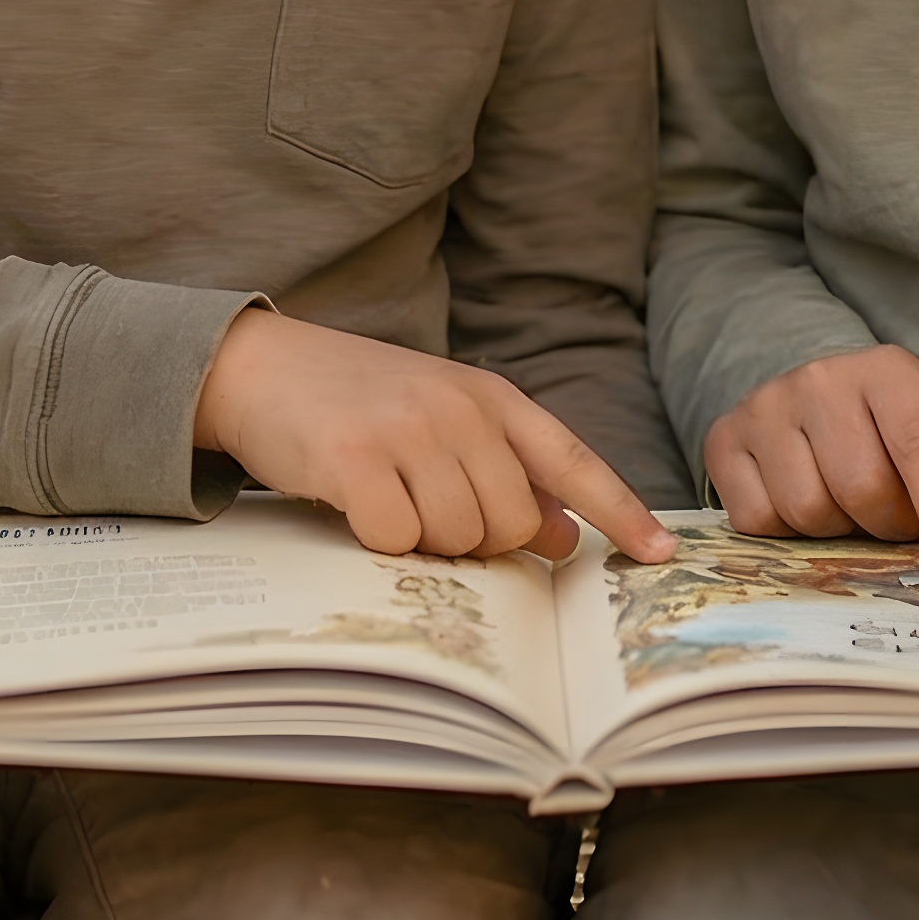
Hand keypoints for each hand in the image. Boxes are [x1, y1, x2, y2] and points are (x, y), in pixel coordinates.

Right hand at [193, 309, 678, 563]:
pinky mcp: (353, 457)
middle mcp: (457, 408)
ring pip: (457, 536)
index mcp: (489, 397)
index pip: (571, 459)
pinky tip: (354, 506)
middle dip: (477, 540)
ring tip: (388, 501)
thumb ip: (505, 471)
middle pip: (510, 521)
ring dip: (425, 542)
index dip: (620, 510)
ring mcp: (406, 429)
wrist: (258, 365)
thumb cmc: (356, 401)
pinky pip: (396, 538)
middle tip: (428, 513)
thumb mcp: (441, 421)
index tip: (660, 554)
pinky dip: (379, 540)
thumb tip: (562, 536)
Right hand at [702, 345, 918, 567]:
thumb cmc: (891, 423)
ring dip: (837, 529)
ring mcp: (763, 408)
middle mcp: (819, 380)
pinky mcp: (722, 440)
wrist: (815, 393)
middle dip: (888, 525)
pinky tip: (801, 498)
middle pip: (861, 488)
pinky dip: (786, 530)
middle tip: (894, 519)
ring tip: (845, 503)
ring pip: (807, 510)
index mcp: (887, 371)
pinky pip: (757, 520)